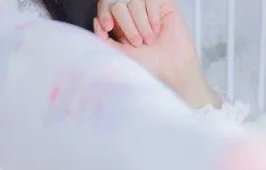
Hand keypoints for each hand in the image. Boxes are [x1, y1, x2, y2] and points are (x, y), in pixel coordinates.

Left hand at [94, 0, 217, 106]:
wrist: (170, 67)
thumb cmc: (147, 63)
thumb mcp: (118, 52)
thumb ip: (104, 39)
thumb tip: (95, 21)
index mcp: (119, 22)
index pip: (106, 6)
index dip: (104, 13)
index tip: (108, 27)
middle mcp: (132, 12)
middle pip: (118, 3)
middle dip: (126, 25)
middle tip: (137, 43)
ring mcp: (148, 7)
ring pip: (135, 1)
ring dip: (140, 23)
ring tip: (148, 40)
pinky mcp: (163, 4)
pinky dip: (152, 17)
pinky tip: (157, 30)